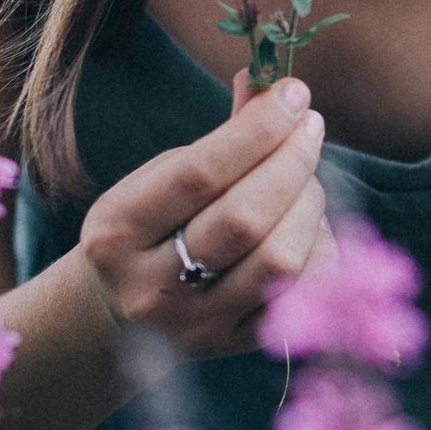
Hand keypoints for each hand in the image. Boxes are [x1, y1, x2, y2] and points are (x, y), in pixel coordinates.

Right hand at [78, 75, 333, 360]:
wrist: (111, 321)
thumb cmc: (145, 231)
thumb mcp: (155, 181)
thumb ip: (216, 139)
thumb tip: (267, 82)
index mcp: (118, 230)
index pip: (200, 174)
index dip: (258, 129)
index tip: (294, 94)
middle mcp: (151, 286)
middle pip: (245, 218)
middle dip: (292, 162)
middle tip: (309, 129)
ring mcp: (196, 325)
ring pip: (280, 259)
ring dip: (310, 205)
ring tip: (306, 180)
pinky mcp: (234, 348)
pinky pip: (303, 295)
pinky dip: (319, 250)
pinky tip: (308, 228)